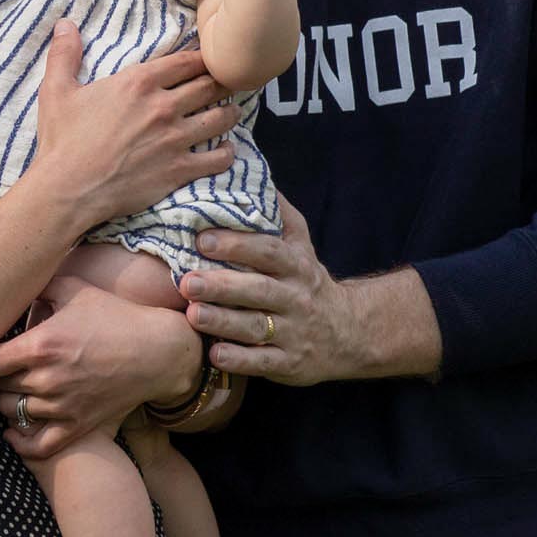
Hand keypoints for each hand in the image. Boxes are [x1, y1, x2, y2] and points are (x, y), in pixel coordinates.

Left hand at [0, 277, 202, 458]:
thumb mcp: (75, 290)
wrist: (158, 352)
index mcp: (40, 345)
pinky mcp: (78, 426)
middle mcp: (46, 379)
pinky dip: (21, 442)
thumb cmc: (116, 317)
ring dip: (11, 404)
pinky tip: (15, 432)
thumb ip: (41, 285)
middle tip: (11, 371)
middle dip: (1, 379)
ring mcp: (62, 406)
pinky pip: (38, 446)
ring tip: (17, 394)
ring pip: (13, 414)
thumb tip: (17, 281)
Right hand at [28, 25, 239, 231]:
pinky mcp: (179, 169)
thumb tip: (64, 24)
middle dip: (222, 81)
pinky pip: (217, 158)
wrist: (68, 188)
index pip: (185, 62)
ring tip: (231, 110)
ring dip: (230, 112)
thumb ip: (64, 54)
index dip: (203, 58)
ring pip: (220, 118)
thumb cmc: (62, 139)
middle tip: (229, 81)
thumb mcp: (56, 90)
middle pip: (208, 86)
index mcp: (138, 83)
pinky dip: (226, 153)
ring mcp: (175, 139)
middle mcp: (163, 107)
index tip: (211, 58)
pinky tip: (226, 150)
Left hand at [183, 199, 435, 382]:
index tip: (202, 239)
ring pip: (256, 327)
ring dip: (223, 322)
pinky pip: (262, 363)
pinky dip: (239, 360)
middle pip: (259, 290)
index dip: (237, 244)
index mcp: (296, 265)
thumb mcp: (300, 244)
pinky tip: (214, 354)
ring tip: (192, 315)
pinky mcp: (289, 364)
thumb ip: (277, 214)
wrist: (349, 332)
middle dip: (222, 286)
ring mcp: (294, 333)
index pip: (268, 252)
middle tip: (187, 281)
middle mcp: (296, 298)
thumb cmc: (307, 280)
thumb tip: (247, 172)